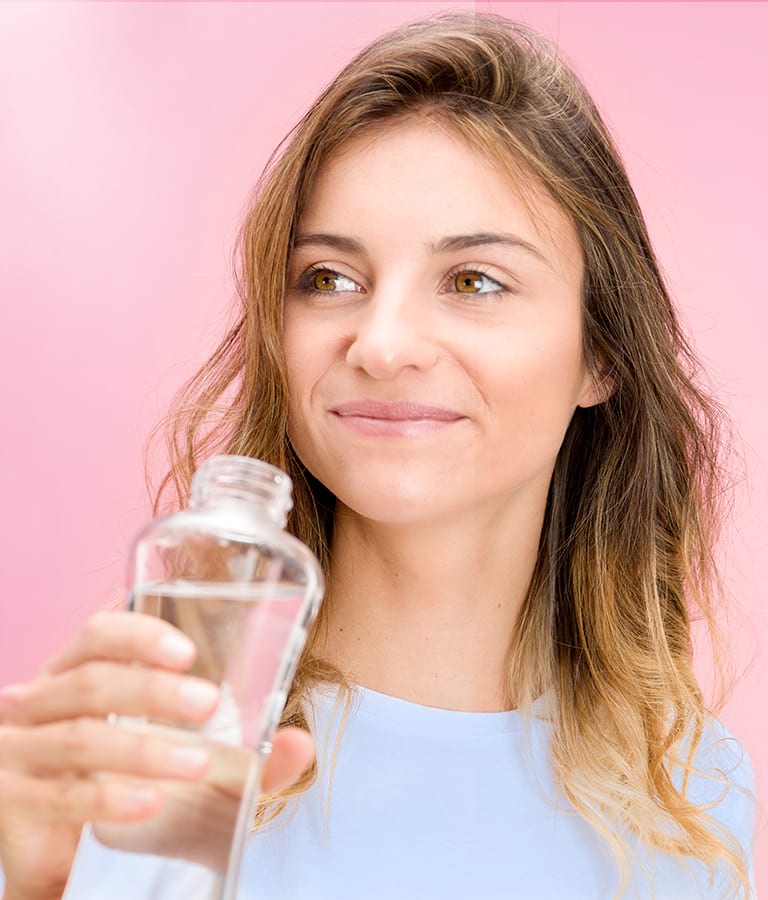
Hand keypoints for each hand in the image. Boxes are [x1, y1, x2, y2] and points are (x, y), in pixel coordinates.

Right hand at [0, 610, 314, 899]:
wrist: (65, 857)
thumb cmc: (127, 784)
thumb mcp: (189, 765)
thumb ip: (246, 759)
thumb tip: (300, 745)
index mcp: (76, 673)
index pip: (99, 635)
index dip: (140, 635)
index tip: (189, 651)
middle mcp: (39, 703)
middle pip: (91, 682)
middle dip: (153, 691)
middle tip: (210, 703)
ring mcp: (17, 751)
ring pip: (79, 737)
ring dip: (143, 748)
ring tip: (199, 762)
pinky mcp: (10, 801)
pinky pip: (59, 795)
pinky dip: (108, 798)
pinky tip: (148, 803)